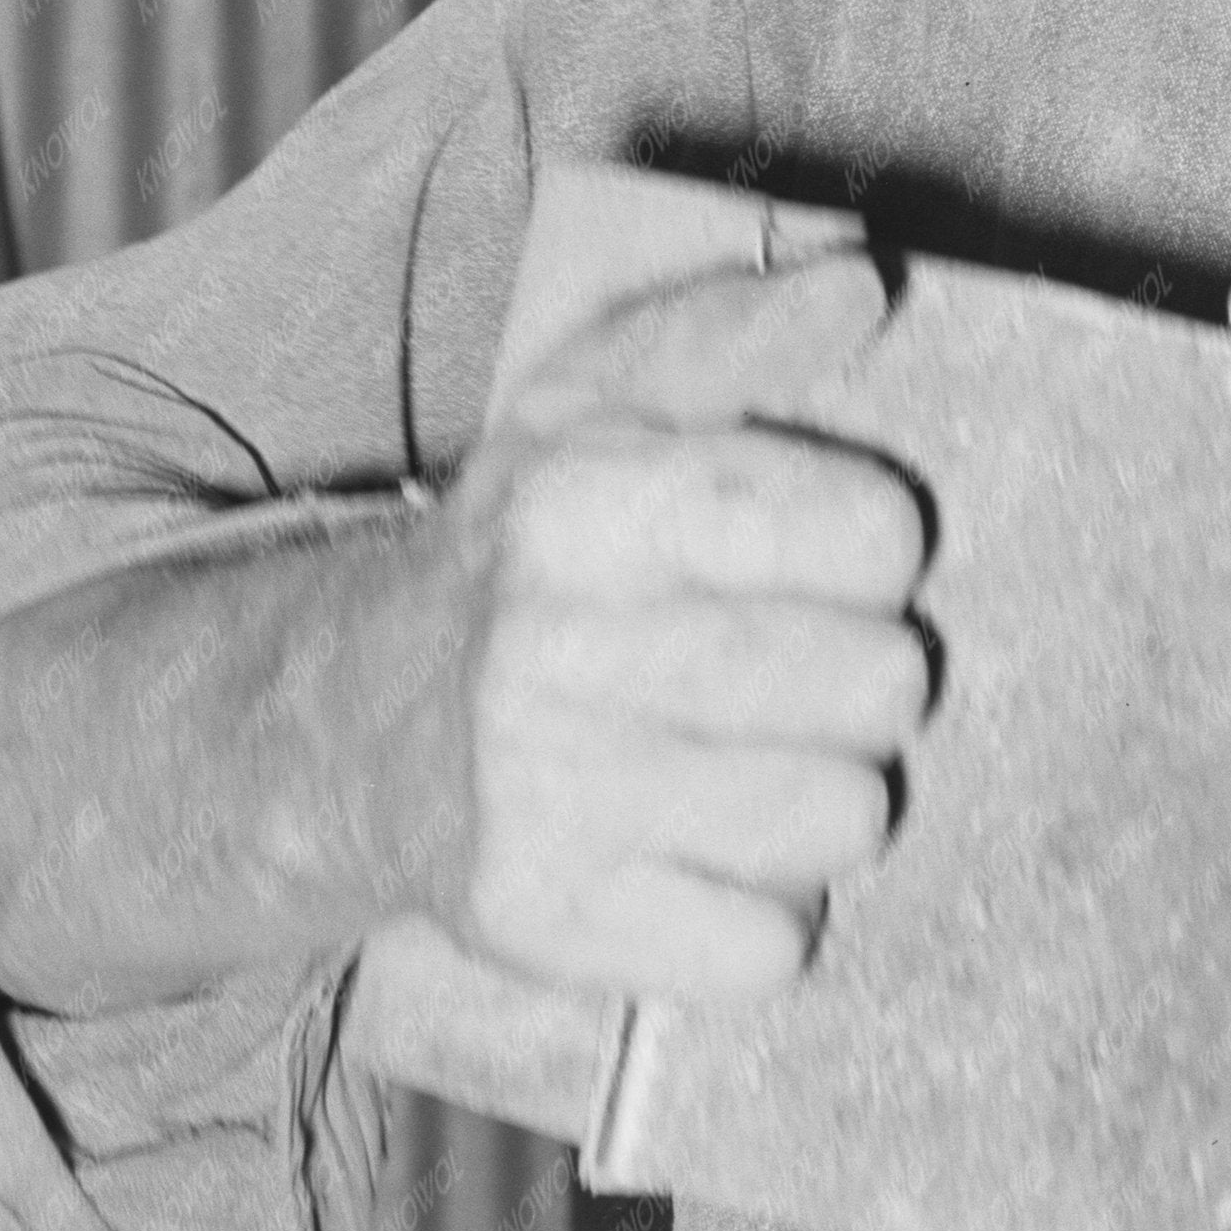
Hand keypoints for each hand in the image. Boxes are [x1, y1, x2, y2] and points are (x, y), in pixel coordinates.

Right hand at [435, 246, 934, 1010]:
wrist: (353, 725)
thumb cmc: (526, 556)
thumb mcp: (598, 407)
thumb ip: (736, 335)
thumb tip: (867, 283)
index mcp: (581, 506)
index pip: (869, 536)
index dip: (875, 548)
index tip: (829, 561)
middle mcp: (551, 650)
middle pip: (877, 683)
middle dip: (865, 680)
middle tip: (798, 676)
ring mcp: (544, 798)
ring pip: (841, 817)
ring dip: (828, 798)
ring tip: (759, 763)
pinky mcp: (550, 923)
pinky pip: (770, 947)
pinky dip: (765, 914)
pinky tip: (707, 856)